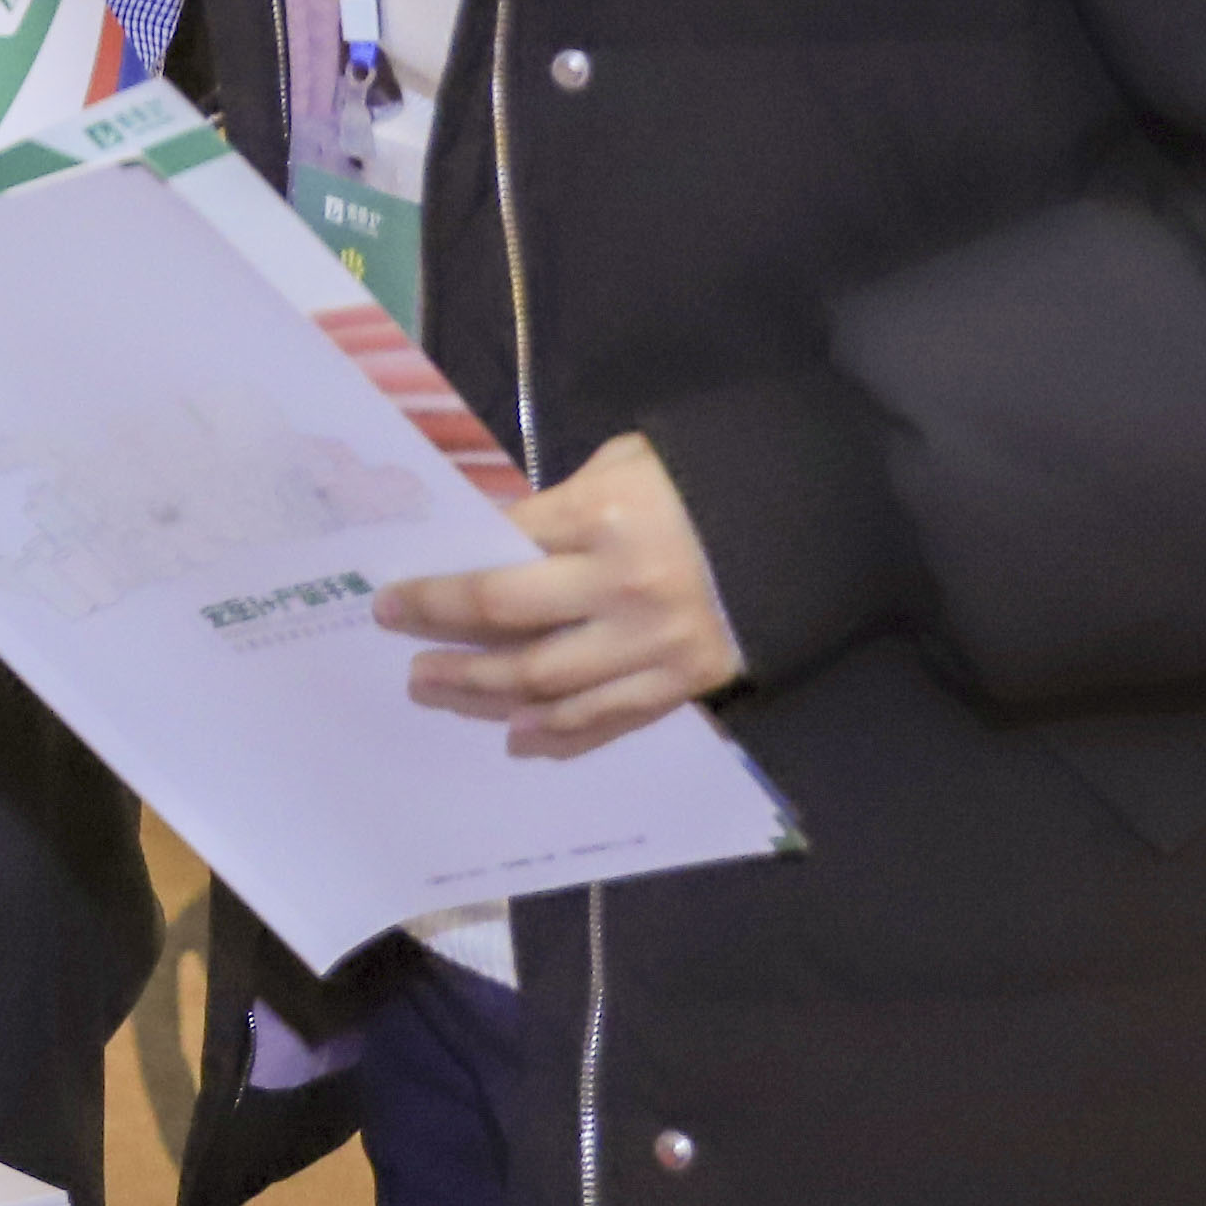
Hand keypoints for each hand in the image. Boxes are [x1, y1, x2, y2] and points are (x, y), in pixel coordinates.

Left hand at [372, 432, 743, 758]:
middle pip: (507, 618)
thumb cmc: (701, 480)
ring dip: (480, 691)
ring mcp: (656, 641)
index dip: (442, 575)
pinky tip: (515, 739)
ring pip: (548, 681)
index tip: (396, 591)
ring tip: (432, 689)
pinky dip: (560, 734)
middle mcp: (622, 585)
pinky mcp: (688, 680)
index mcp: (601, 515)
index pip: (498, 551)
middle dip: (440, 630)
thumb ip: (557, 511)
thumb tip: (490, 549)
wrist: (809, 518)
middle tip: (396, 639)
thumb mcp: (621, 466)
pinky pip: (610, 718)